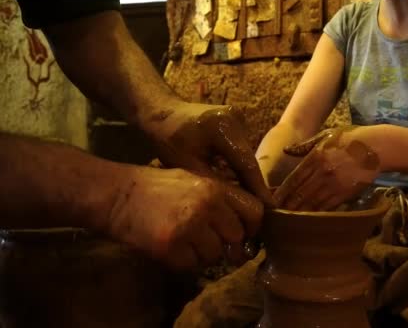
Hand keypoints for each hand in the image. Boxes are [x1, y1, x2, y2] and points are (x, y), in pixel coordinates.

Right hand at [106, 166, 262, 270]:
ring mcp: (189, 227)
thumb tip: (242, 222)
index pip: (254, 210)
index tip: (244, 233)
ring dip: (204, 254)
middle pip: (236, 236)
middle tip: (209, 240)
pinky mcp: (171, 247)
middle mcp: (206, 206)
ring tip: (186, 242)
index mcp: (214, 187)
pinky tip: (173, 248)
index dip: (251, 226)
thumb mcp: (192, 180)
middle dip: (225, 242)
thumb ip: (219, 198)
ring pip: (215, 254)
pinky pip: (192, 265)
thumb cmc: (154, 186)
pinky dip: (185, 262)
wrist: (116, 195)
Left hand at [143, 101, 274, 206]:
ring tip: (251, 200)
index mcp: (222, 127)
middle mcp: (236, 118)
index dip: (258, 188)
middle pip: (248, 158)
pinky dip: (239, 163)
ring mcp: (237, 117)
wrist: (162, 111)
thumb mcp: (188, 165)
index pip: (245, 163)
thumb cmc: (168, 140)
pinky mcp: (236, 119)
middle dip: (252, 184)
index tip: (270, 208)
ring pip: (246, 154)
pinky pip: (241, 147)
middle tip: (260, 210)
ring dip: (245, 174)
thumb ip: (215, 183)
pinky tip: (238, 181)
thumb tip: (240, 204)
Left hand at [274, 126, 380, 210]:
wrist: (377, 146)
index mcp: (315, 157)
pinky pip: (327, 206)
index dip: (282, 192)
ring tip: (288, 221)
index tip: (272, 201)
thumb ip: (305, 145)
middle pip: (300, 194)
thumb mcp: (326, 135)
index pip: (293, 179)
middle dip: (287, 206)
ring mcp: (334, 184)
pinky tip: (309, 219)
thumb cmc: (351, 138)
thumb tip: (286, 151)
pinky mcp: (346, 193)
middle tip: (276, 216)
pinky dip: (317, 213)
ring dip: (299, 212)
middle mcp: (322, 172)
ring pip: (312, 203)